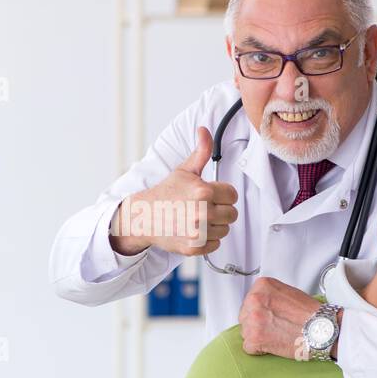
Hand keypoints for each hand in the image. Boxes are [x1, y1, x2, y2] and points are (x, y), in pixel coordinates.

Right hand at [109, 126, 238, 256]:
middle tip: (203, 207)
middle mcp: (201, 213)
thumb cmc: (166, 193)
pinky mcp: (194, 247)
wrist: (144, 216)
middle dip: (221, 210)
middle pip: (232, 214)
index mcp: (203, 192)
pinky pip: (216, 245)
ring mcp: (198, 232)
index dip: (223, 194)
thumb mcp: (184, 170)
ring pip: (225, 230)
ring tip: (198, 219)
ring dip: (215, 225)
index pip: (233, 195)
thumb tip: (204, 130)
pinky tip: (195, 231)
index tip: (210, 195)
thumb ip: (201, 151)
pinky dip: (208, 240)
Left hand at [239, 277, 339, 358]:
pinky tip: (274, 344)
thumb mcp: (288, 292)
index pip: (249, 301)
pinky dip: (259, 350)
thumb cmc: (311, 313)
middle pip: (245, 316)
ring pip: (245, 332)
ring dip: (258, 336)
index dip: (260, 312)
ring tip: (277, 335)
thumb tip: (260, 305)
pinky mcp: (254, 338)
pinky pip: (249, 347)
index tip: (270, 316)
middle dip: (257, 324)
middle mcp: (254, 300)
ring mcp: (253, 319)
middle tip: (275, 327)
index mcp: (262, 286)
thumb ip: (270, 296)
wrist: (322, 330)